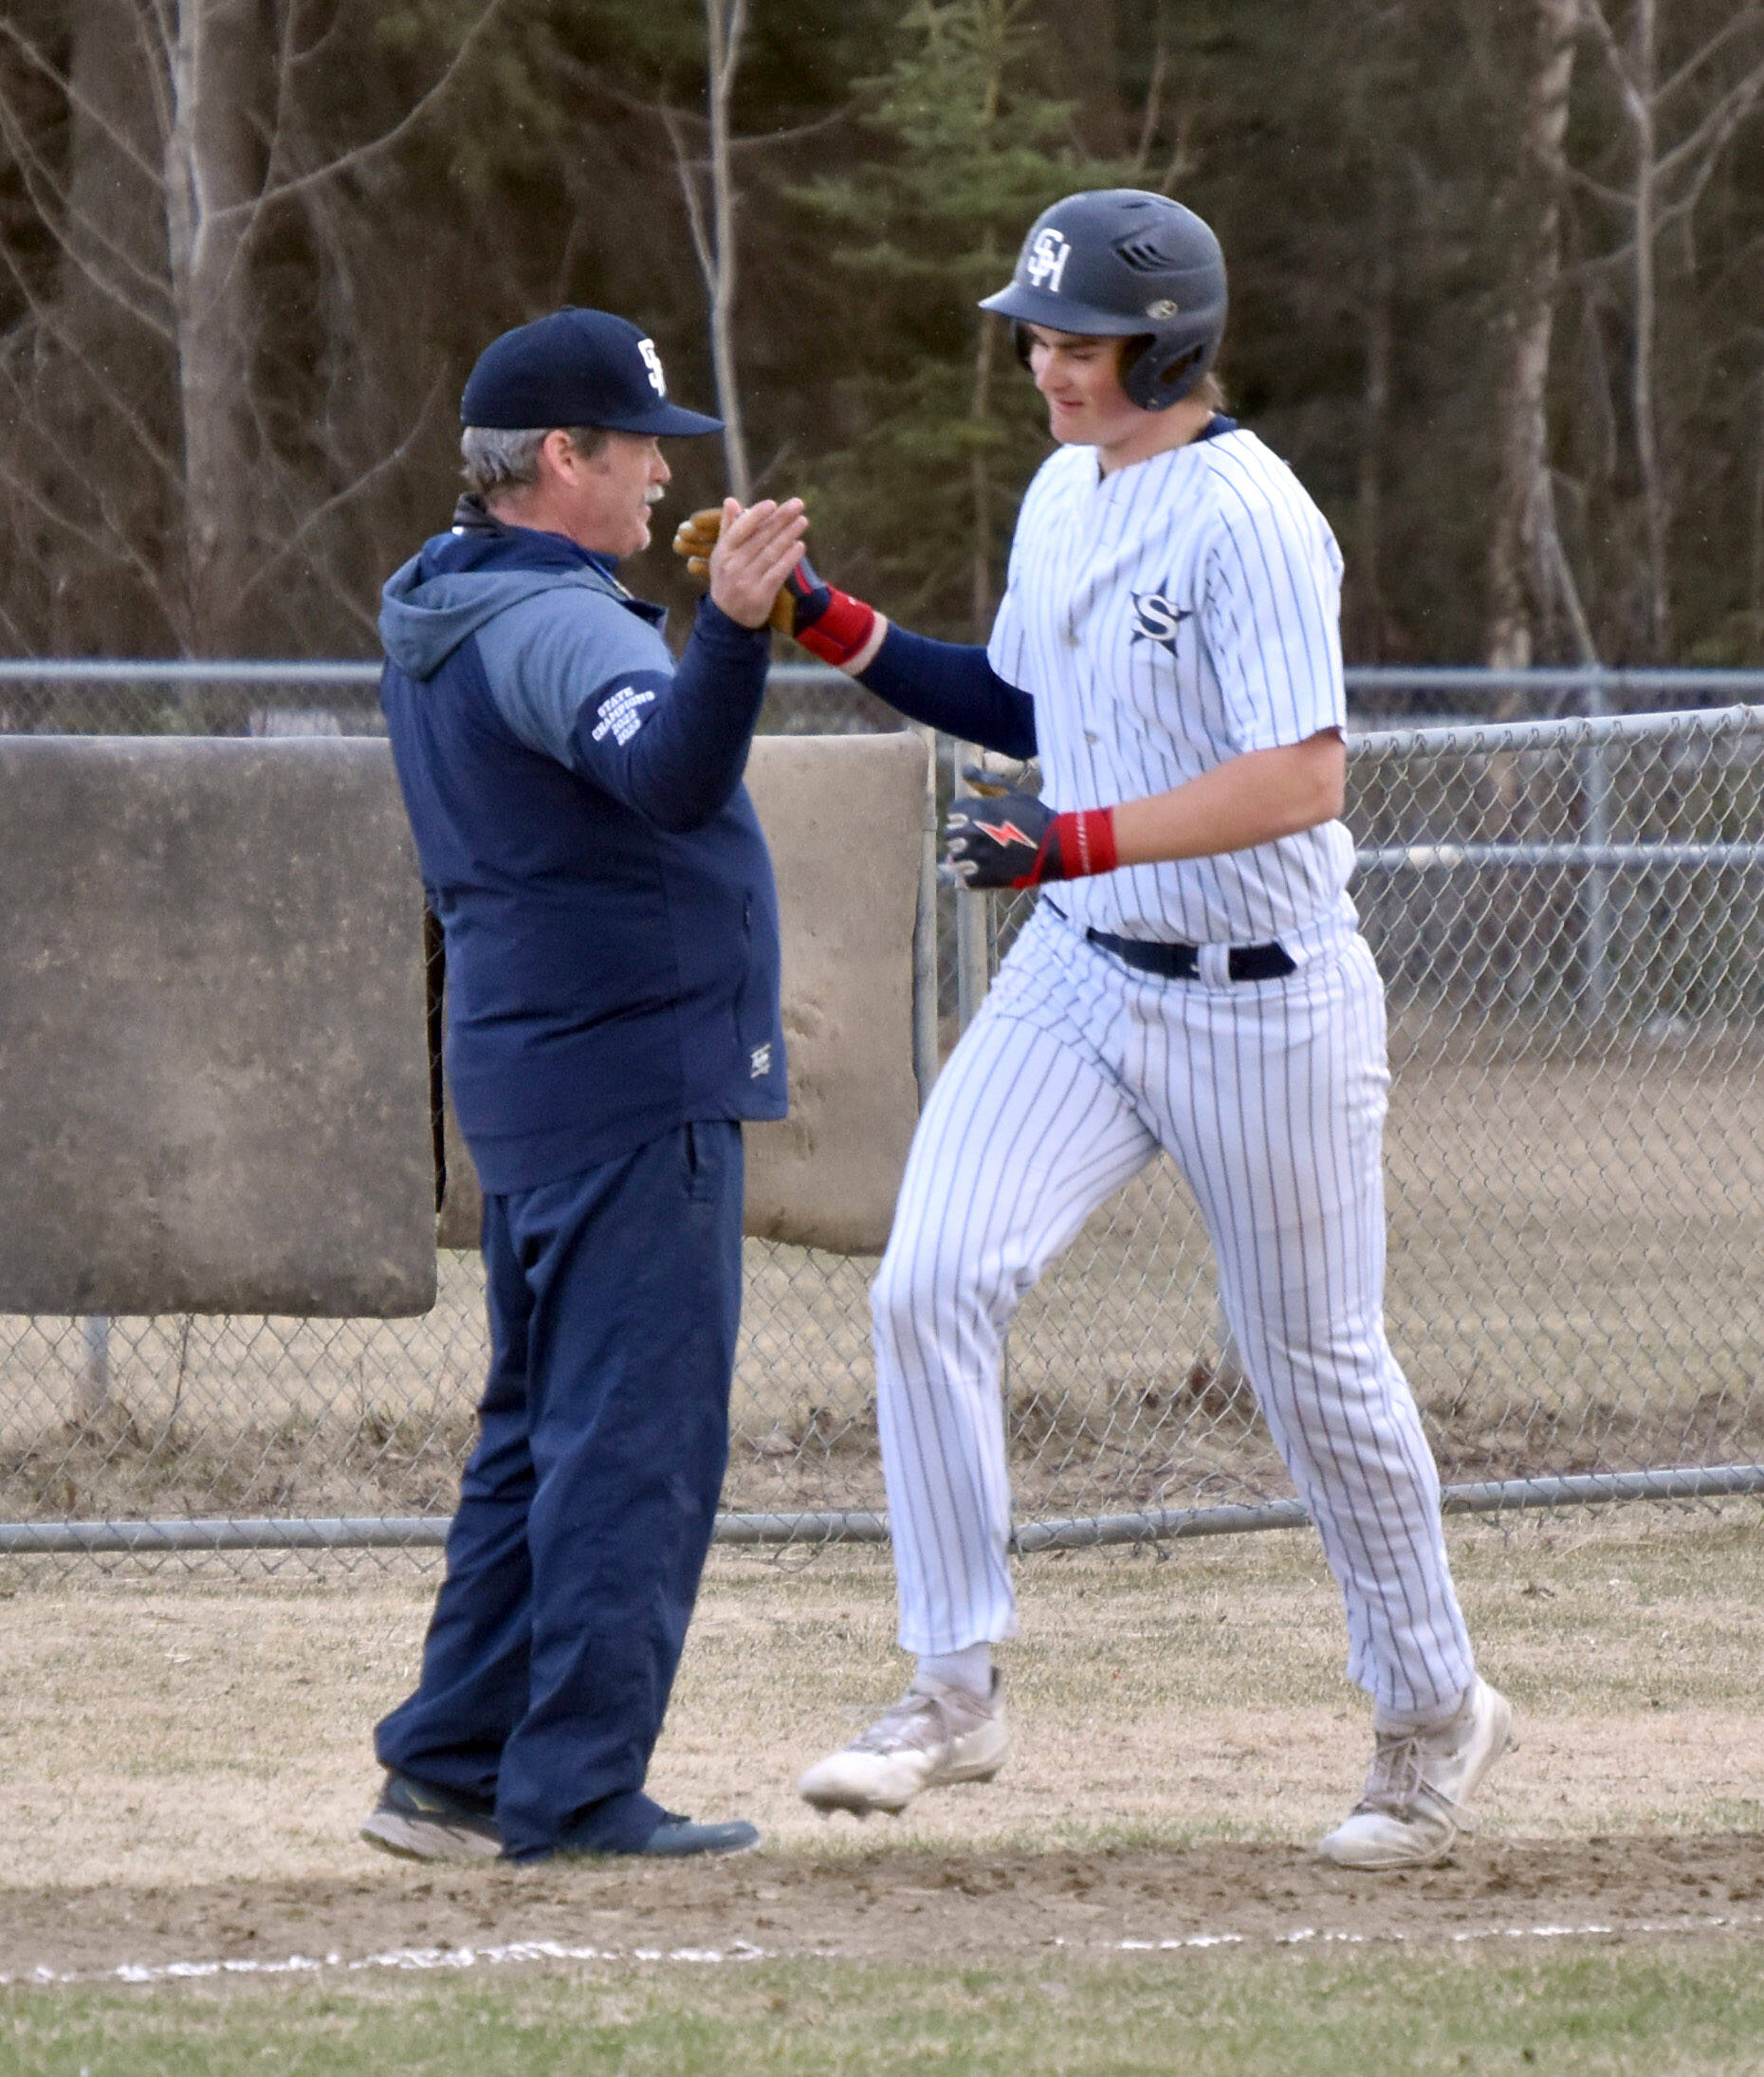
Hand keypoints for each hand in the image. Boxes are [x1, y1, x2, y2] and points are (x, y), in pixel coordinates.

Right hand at [676, 504, 880, 666]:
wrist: (728, 620)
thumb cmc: (726, 580)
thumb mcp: (721, 555)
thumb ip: (727, 528)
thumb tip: (731, 500)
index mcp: (722, 553)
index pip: (741, 529)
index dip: (757, 516)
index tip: (773, 503)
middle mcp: (733, 566)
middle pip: (760, 538)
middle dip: (781, 520)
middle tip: (798, 504)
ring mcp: (746, 581)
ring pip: (771, 553)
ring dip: (789, 535)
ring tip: (803, 521)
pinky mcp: (761, 595)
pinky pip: (778, 573)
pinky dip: (790, 559)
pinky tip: (800, 546)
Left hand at [945, 786, 1118, 889]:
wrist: (1056, 847)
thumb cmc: (1036, 817)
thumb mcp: (1013, 793)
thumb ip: (986, 781)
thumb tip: (964, 769)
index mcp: (977, 810)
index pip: (953, 812)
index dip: (964, 815)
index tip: (978, 820)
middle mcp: (971, 832)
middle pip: (950, 835)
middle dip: (963, 836)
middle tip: (983, 840)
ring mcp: (976, 856)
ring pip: (954, 859)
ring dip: (965, 858)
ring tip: (983, 858)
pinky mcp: (983, 878)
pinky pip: (963, 880)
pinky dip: (969, 878)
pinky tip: (982, 873)